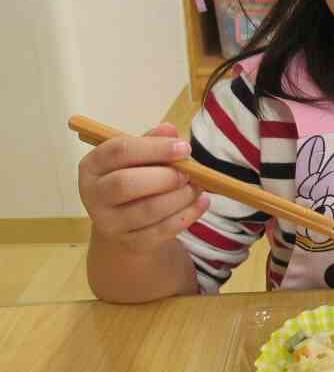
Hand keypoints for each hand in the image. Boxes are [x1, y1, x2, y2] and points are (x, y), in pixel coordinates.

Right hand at [78, 122, 208, 254]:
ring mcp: (110, 222)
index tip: (184, 148)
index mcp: (92, 165)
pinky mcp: (131, 242)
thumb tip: (169, 129)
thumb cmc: (134, 179)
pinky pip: (162, 230)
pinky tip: (202, 202)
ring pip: (148, 210)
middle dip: (165, 177)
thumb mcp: (138, 157)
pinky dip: (188, 214)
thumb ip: (152, 142)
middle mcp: (94, 195)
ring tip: (197, 187)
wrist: (125, 224)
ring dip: (180, 197)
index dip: (154, 148)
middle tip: (189, 173)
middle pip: (126, 184)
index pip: (118, 151)